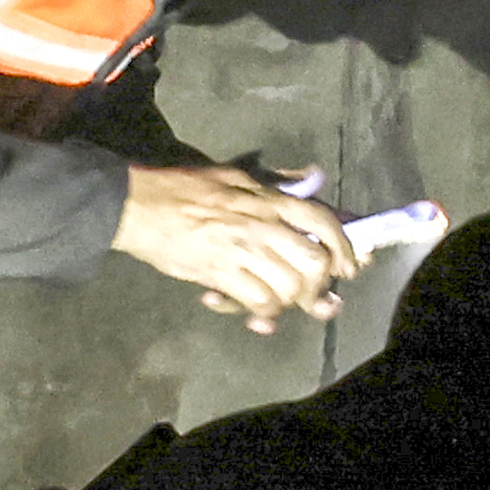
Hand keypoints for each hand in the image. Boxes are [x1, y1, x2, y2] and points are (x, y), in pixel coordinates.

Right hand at [108, 161, 360, 326]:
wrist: (139, 205)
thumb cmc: (184, 187)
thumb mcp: (235, 174)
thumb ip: (276, 180)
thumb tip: (312, 175)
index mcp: (267, 198)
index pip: (322, 218)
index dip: (345, 245)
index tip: (350, 266)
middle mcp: (261, 223)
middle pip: (314, 261)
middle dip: (321, 284)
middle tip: (313, 296)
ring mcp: (241, 249)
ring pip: (289, 286)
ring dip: (289, 303)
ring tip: (277, 306)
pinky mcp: (219, 272)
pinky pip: (257, 301)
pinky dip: (262, 313)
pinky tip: (253, 314)